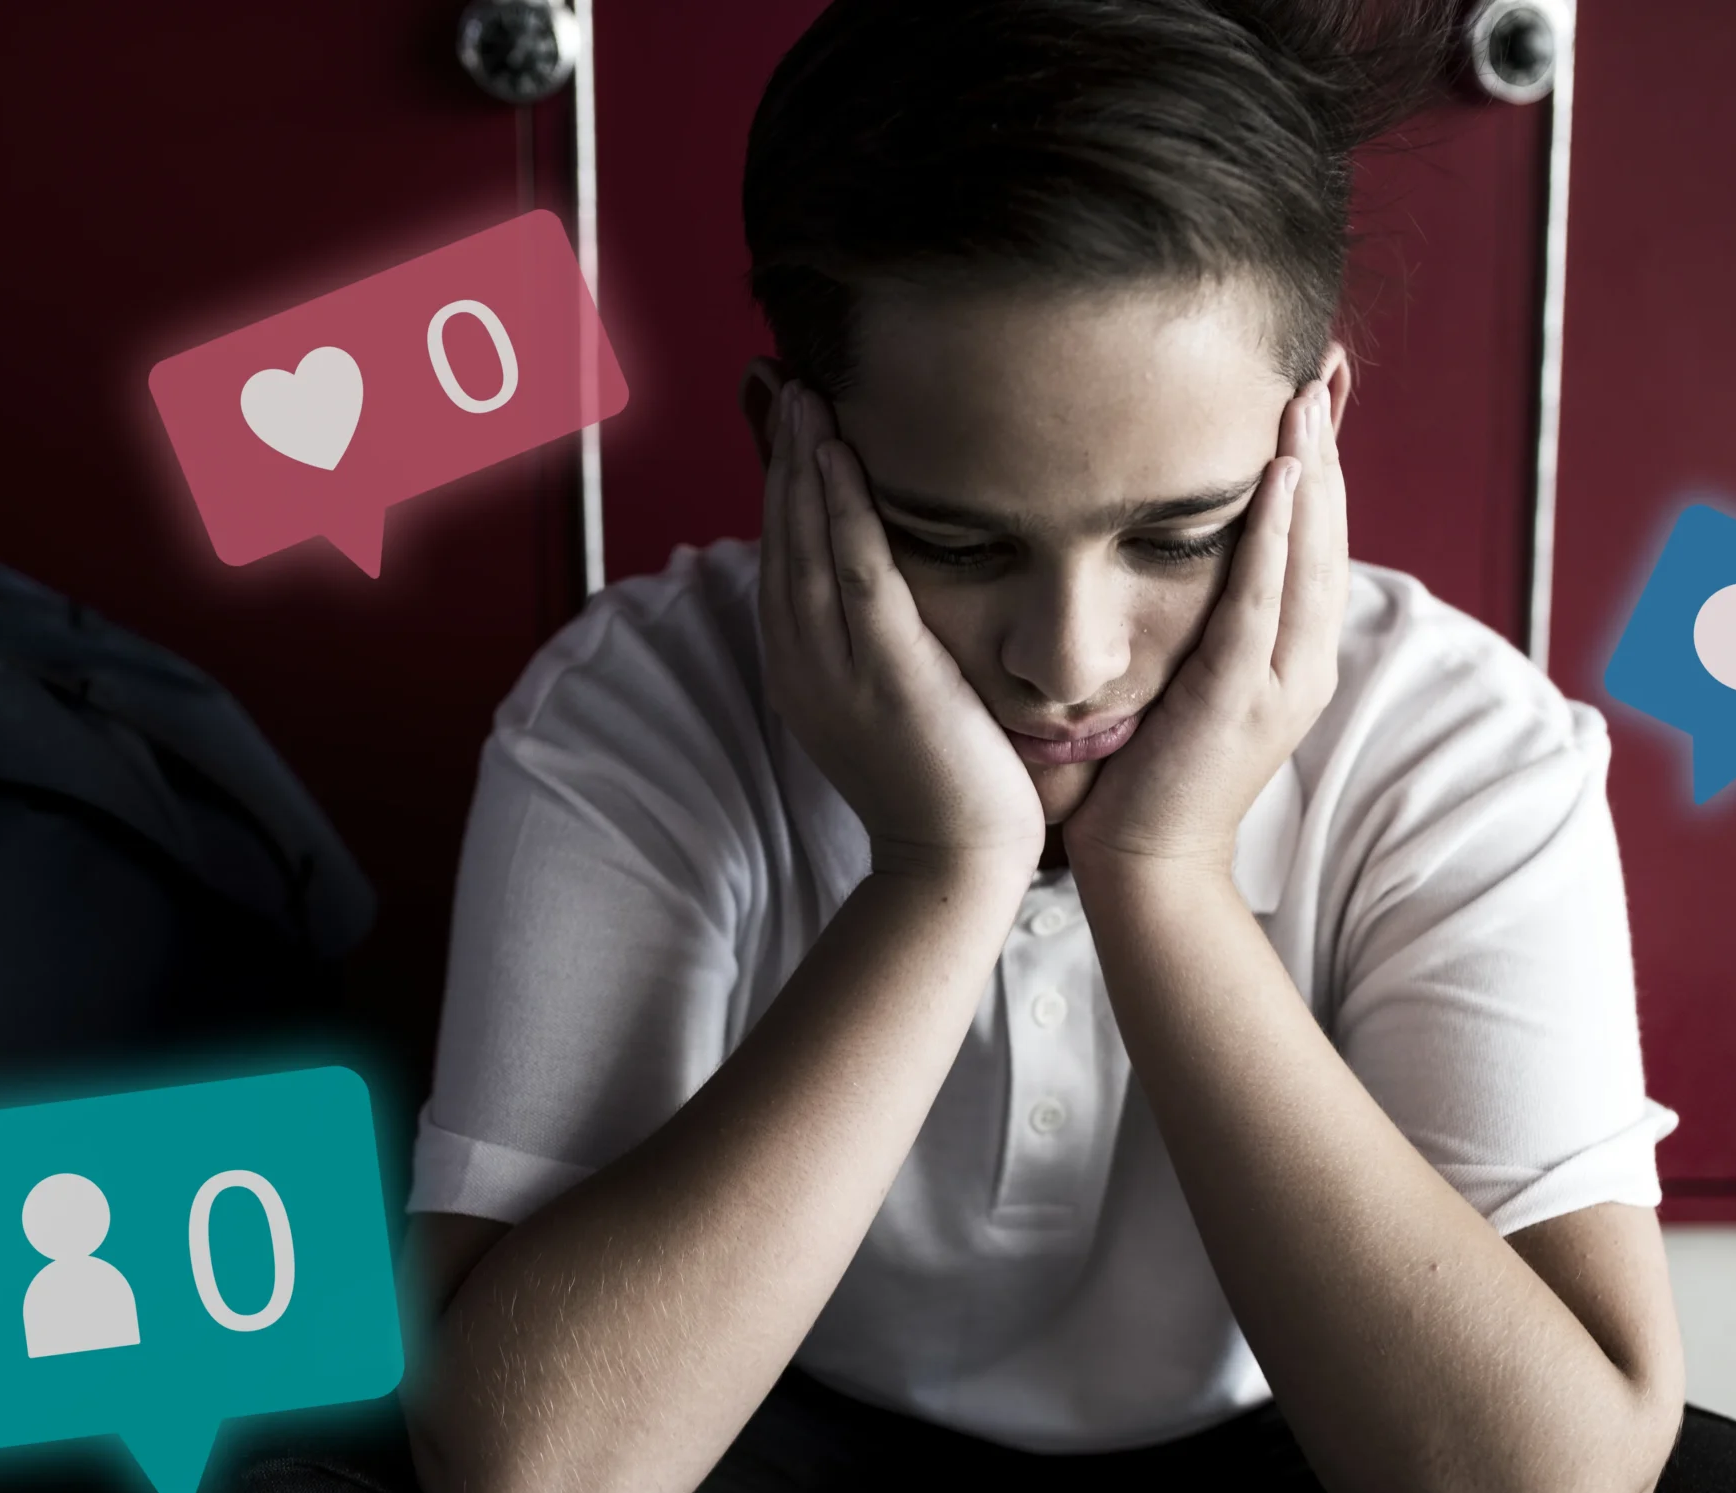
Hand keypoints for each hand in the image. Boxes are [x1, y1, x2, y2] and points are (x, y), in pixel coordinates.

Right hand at [759, 383, 1044, 879]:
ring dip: (804, 466)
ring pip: (806, 547)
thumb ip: (881, 644)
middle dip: (781, 460)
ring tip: (807, 399)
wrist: (955, 866)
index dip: (782, 489)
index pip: (784, 560)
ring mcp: (835, 670)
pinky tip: (841, 457)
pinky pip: (855, 574)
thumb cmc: (944, 786)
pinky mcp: (883, 673)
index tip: (790, 422)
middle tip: (787, 383)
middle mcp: (802, 665)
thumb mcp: (893, 704)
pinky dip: (843, 511)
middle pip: (781, 542)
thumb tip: (886, 593)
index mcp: (801, 671)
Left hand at [1061, 379, 1349, 874]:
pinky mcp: (1242, 698)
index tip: (1315, 388)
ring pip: (1307, 556)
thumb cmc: (1146, 774)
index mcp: (1291, 654)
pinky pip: (1263, 599)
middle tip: (1327, 363)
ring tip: (1307, 396)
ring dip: (1311, 472)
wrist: (1147, 869)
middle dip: (1327, 446)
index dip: (1319, 462)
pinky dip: (1275, 535)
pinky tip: (1281, 477)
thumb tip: (1175, 551)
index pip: (1312, 539)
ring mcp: (1281, 682)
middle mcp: (1302, 662)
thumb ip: (1199, 620)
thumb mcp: (1184, 677)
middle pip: (1326, 534)